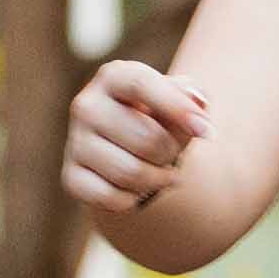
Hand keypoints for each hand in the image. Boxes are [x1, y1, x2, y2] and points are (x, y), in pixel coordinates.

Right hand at [64, 55, 204, 233]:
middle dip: (171, 153)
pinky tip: (136, 188)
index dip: (177, 108)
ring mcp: (76, 142)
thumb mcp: (177, 100)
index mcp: (113, 77)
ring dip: (157, 180)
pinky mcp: (71, 176)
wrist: (127, 147)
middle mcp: (87, 105)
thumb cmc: (159, 118)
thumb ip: (191, 97)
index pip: (142, 85)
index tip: (206, 131)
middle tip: (172, 154)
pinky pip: (111, 198)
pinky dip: (133, 200)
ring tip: (162, 173)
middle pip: (146, 139)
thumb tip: (197, 103)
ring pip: (131, 173)